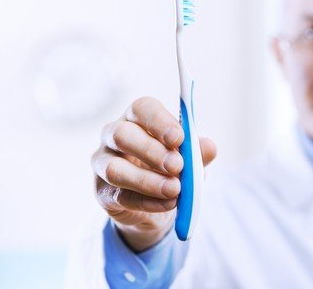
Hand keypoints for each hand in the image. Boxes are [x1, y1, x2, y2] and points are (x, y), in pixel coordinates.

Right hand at [91, 97, 216, 251]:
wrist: (155, 202)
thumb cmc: (171, 168)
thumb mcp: (189, 159)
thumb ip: (197, 152)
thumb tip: (209, 147)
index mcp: (137, 118)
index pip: (142, 108)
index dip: (159, 121)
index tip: (179, 138)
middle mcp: (113, 135)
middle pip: (121, 134)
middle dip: (151, 150)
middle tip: (177, 166)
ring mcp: (102, 164)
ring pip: (115, 168)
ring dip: (147, 180)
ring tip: (174, 189)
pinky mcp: (102, 192)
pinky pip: (121, 196)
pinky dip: (148, 202)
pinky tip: (169, 203)